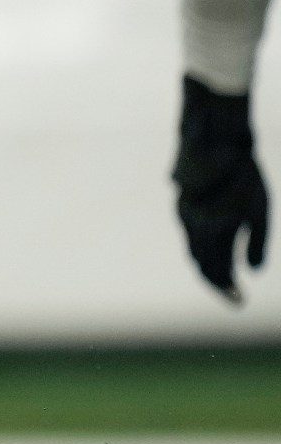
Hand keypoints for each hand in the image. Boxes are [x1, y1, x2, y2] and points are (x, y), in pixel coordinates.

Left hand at [175, 75, 268, 301]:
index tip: (239, 303)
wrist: (224, 140)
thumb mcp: (257, 211)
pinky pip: (202, 219)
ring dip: (216, 260)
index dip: (225, 287)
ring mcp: (189, 212)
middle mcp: (196, 226)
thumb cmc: (241, 175)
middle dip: (219, 282)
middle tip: (235, 299)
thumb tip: (254, 270)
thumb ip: (254, 241)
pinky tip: (223, 238)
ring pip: (200, 243)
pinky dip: (215, 226)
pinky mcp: (186, 196)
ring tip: (229, 277)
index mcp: (212, 231)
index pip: (214, 266)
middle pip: (202, 262)